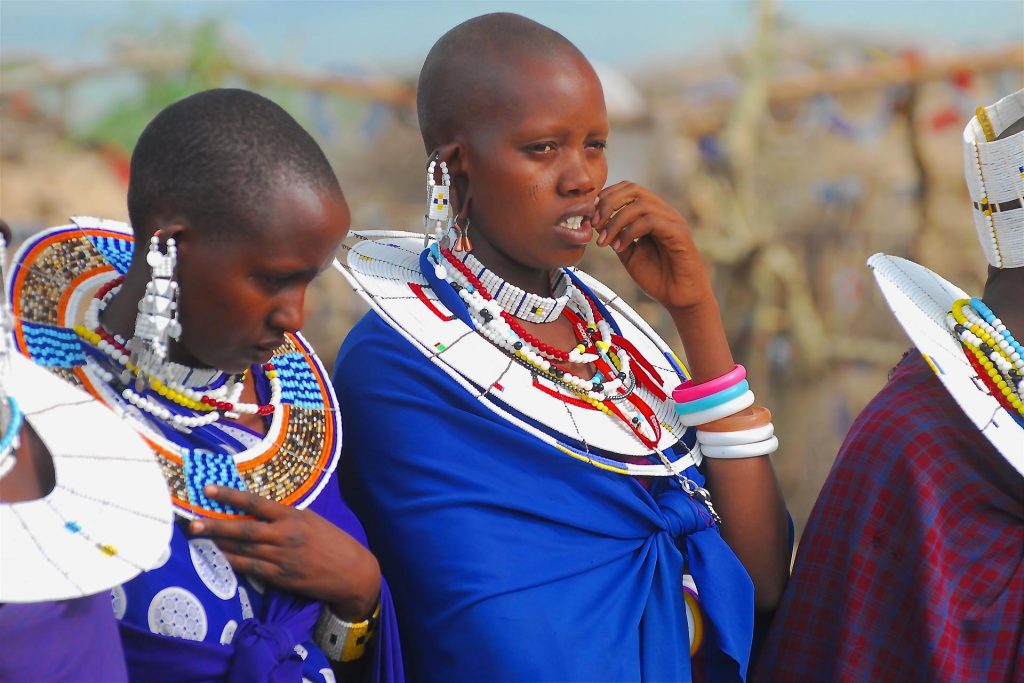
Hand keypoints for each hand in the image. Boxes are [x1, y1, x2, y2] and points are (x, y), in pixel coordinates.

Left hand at [189, 485, 380, 620]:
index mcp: (292, 516)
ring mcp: (281, 557)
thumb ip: (286, 517)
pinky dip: (233, 562)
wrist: (351, 571)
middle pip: (242, 528)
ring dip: (219, 543)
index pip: (255, 502)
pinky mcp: (281, 576)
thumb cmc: (333, 542)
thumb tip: (261, 512)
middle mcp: (284, 535)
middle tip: (192, 522)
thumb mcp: (311, 521)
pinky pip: (251, 568)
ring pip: (242, 548)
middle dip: (215, 524)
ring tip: (199, 538)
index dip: (230, 495)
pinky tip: (219, 558)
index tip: (208, 489)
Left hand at [593, 181, 712, 311]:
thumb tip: (596, 223)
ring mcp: (673, 221)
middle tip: (594, 223)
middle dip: (608, 203)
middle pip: (633, 189)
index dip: (606, 197)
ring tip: (604, 241)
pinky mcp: (679, 234)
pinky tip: (619, 248)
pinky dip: (629, 232)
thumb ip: (616, 237)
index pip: (628, 189)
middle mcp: (664, 212)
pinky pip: (651, 222)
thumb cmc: (657, 277)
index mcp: (652, 214)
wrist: (679, 298)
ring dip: (615, 221)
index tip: (590, 217)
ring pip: (640, 205)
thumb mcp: (628, 254)